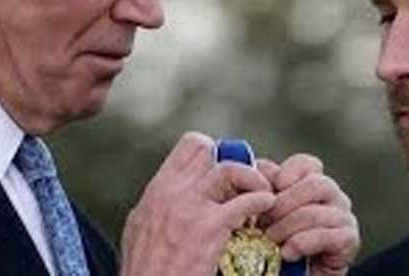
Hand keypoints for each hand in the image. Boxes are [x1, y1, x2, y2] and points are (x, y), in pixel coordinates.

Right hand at [119, 132, 275, 275]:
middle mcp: (171, 192)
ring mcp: (190, 208)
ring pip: (230, 169)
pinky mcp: (209, 228)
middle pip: (210, 150)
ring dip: (252, 177)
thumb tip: (174, 195)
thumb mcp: (141, 229)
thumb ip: (161, 206)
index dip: (214, 152)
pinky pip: (245, 202)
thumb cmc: (146, 271)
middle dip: (232, 160)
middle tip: (246, 180)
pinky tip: (267, 206)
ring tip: (263, 191)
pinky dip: (262, 201)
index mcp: (157, 190)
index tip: (224, 171)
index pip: (190, 145)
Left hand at [258, 154, 359, 275]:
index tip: (269, 190)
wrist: (294, 275)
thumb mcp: (266, 210)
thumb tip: (257, 166)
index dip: (288, 173)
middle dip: (283, 204)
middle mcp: (334, 195)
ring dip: (286, 228)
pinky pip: (325, 236)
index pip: (307, 163)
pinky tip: (287, 253)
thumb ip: (263, 186)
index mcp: (314, 181)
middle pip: (313, 184)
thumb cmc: (280, 239)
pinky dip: (301, 244)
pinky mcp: (349, 239)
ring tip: (269, 241)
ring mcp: (344, 215)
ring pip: (315, 212)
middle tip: (263, 222)